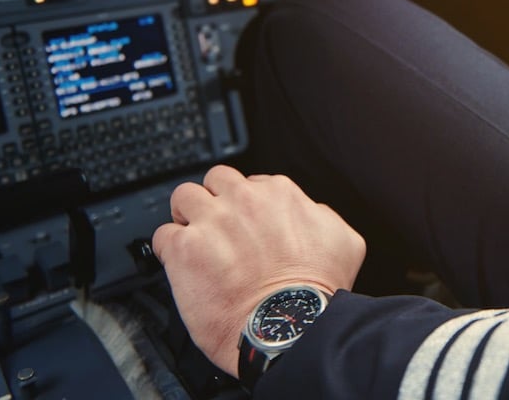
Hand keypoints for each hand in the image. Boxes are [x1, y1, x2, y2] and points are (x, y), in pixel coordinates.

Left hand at [152, 165, 365, 376]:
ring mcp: (211, 222)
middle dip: (214, 200)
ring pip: (183, 197)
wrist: (290, 328)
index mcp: (279, 194)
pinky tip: (181, 266)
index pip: (251, 183)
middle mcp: (243, 201)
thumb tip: (309, 212)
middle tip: (217, 227)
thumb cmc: (316, 293)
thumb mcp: (345, 242)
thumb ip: (321, 216)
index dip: (246, 207)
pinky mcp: (184, 249)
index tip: (246, 225)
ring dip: (187, 217)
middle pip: (215, 180)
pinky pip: (162, 236)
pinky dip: (169, 250)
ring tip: (194, 241)